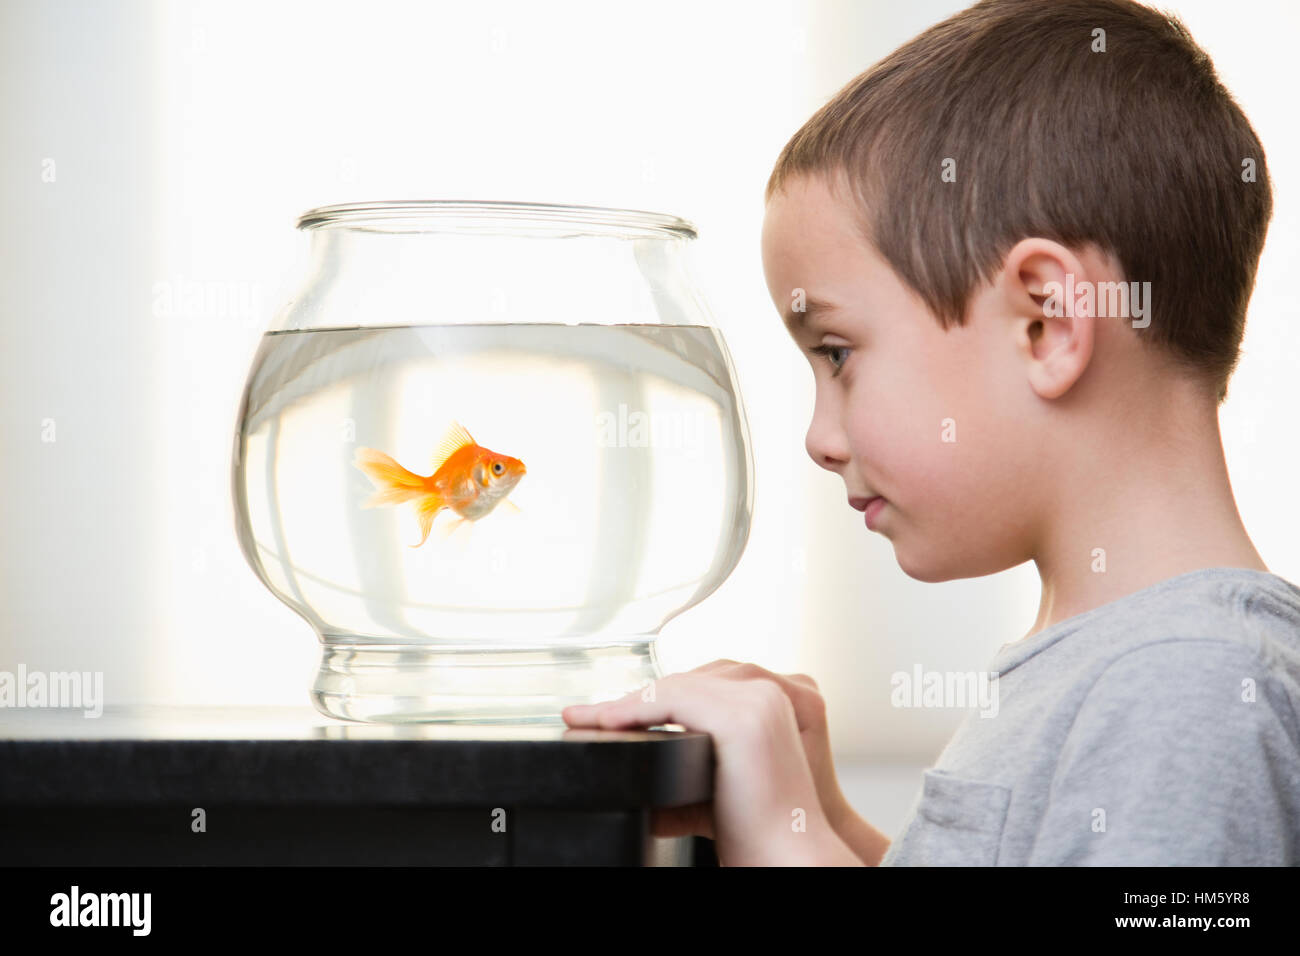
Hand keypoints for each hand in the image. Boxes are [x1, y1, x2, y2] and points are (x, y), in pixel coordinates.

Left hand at [561, 661, 857, 865]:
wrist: (788, 858)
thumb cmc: (755, 831)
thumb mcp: (713, 784)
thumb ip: (682, 767)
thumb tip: (633, 782)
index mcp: (767, 704)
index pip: (698, 687)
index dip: (650, 698)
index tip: (606, 716)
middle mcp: (766, 695)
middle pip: (685, 682)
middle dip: (633, 698)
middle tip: (587, 716)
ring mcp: (757, 702)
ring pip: (676, 687)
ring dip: (628, 702)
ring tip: (591, 720)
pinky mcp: (742, 718)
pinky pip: (674, 701)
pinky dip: (636, 709)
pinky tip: (610, 722)